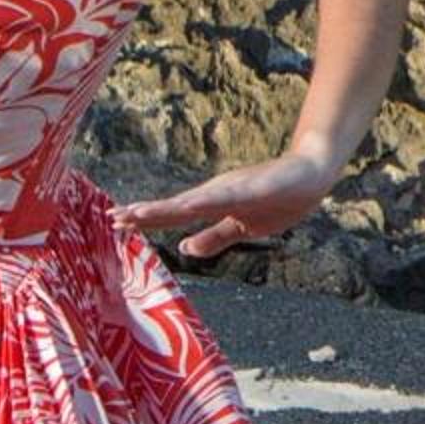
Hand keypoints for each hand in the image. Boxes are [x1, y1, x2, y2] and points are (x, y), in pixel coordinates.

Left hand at [113, 150, 337, 257]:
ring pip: (191, 201)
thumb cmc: (279, 198)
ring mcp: (231, 189)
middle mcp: (215, 194)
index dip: (145, 220)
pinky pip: (224, 197)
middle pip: (173, 207)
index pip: (172, 215)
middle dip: (144, 214)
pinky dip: (203, 202)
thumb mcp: (243, 227)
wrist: (312, 175)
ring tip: (137, 212)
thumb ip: (214, 237)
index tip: (116, 224)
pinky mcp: (250, 188)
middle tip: (112, 218)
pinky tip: (186, 206)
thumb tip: (184, 248)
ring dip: (164, 208)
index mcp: (212, 204)